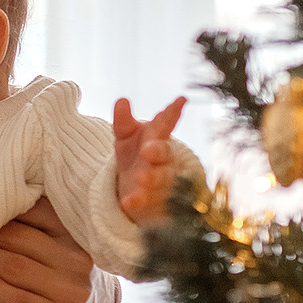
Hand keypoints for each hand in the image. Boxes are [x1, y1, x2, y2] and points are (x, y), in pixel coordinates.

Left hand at [0, 196, 93, 302]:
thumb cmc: (63, 264)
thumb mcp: (58, 235)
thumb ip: (34, 218)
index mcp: (74, 231)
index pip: (33, 211)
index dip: (0, 208)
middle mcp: (76, 258)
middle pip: (19, 239)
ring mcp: (70, 289)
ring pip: (16, 268)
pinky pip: (17, 300)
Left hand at [113, 95, 185, 222]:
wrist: (136, 184)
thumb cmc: (135, 152)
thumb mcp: (126, 135)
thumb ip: (123, 120)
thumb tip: (121, 100)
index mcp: (158, 137)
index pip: (166, 122)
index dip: (173, 112)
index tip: (181, 100)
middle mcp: (163, 158)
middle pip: (165, 153)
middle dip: (157, 151)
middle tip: (147, 149)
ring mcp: (160, 179)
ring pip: (161, 178)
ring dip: (152, 178)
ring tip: (142, 177)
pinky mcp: (151, 199)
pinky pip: (147, 201)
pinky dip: (138, 201)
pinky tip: (127, 202)